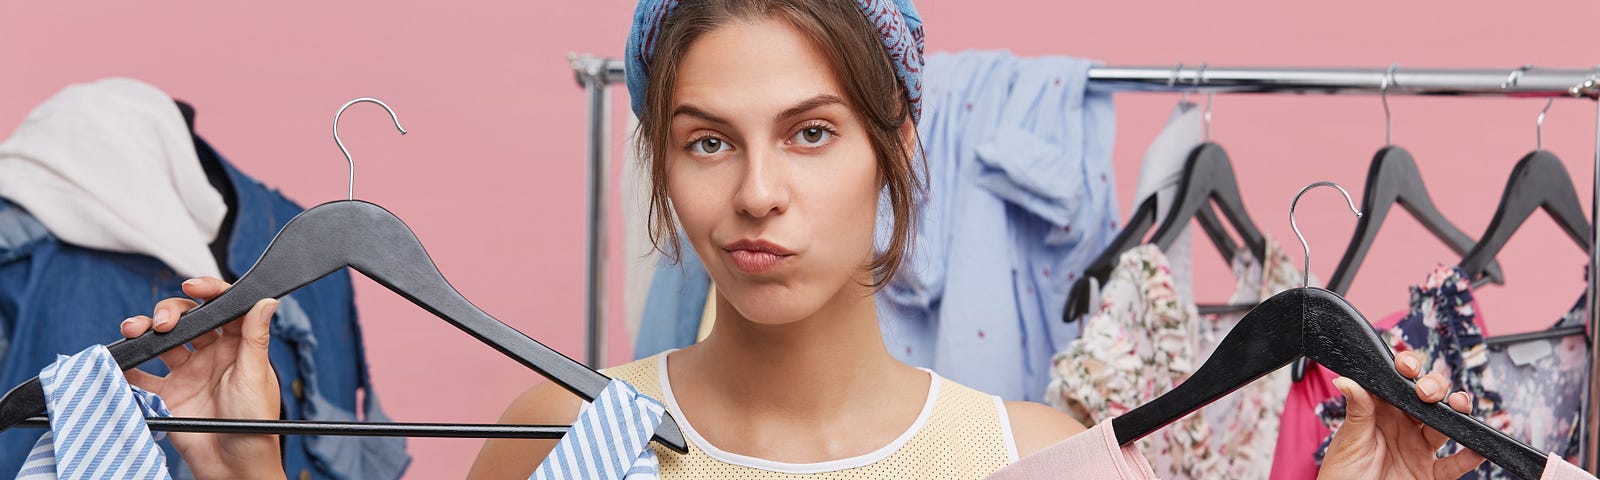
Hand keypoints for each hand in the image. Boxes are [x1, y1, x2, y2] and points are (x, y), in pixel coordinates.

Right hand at [121, 277, 285, 479]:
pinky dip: (127, 367)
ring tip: (133, 330)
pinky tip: (120, 360)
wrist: (233, 468)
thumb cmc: (256, 426)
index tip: (193, 285)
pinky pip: (142, 377)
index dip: (209, 291)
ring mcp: (188, 375)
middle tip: (163, 323)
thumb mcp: (255, 378)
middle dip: (170, 312)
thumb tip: (267, 301)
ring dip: (145, 331)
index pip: (223, 309)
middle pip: (187, 320)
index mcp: (238, 347)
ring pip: (162, 343)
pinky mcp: (168, 396)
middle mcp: (211, 356)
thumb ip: (255, 339)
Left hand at [1316, 350, 1485, 478]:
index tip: (1407, 366)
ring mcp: (1419, 448)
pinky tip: (1479, 447)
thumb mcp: (1349, 439)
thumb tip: (1346, 381)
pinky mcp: (1430, 473)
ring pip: (1446, 425)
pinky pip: (1455, 464)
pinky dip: (1470, 456)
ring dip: (1457, 412)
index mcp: (1380, 413)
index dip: (1406, 370)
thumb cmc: (1343, 472)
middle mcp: (1403, 427)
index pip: (1397, 384)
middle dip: (1434, 386)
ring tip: (1460, 404)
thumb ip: (1357, 411)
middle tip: (1426, 392)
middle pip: (1428, 399)